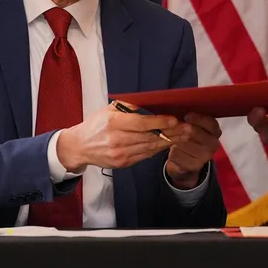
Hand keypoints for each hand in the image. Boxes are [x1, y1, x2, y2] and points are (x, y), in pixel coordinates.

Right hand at [56, 104, 182, 172]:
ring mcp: (120, 154)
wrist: (79, 147)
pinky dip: (157, 149)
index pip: (142, 123)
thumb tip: (152, 104)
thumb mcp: (109, 109)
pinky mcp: (122, 163)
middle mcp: (117, 139)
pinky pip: (144, 155)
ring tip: (183, 136)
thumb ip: (129, 107)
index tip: (175, 120)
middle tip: (188, 129)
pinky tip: (168, 144)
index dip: (160, 122)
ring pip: (150, 148)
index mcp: (114, 122)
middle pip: (150, 137)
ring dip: (168, 142)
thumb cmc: (96, 124)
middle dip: (171, 133)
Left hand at [165, 113, 221, 189]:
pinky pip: (178, 155)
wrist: (188, 160)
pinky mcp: (194, 166)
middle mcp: (214, 144)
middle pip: (197, 133)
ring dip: (176, 140)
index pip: (210, 123)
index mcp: (215, 131)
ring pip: (185, 144)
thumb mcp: (194, 125)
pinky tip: (173, 150)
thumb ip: (191, 119)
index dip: (198, 119)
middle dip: (185, 129)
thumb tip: (181, 109)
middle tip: (177, 125)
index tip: (186, 116)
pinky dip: (172, 152)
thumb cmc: (190, 136)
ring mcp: (205, 157)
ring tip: (173, 138)